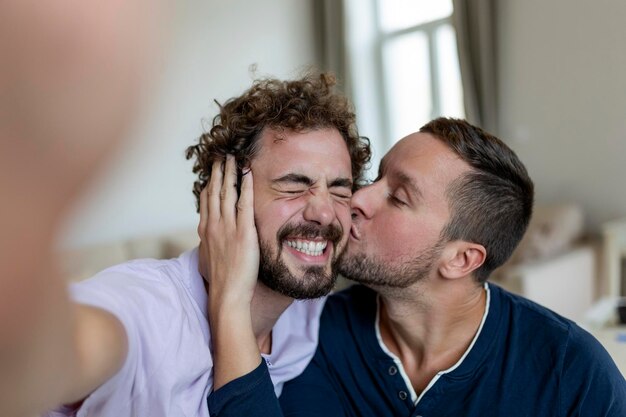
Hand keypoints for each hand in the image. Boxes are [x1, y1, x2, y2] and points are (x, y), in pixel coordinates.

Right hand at [198, 155, 258, 306]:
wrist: (226, 295)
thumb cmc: (220, 281)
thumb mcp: (209, 259)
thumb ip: (210, 245)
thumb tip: (209, 242)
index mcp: (206, 231)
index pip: (206, 201)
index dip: (209, 183)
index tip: (213, 170)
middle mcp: (214, 225)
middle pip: (215, 191)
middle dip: (218, 171)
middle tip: (221, 155)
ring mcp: (228, 227)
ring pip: (227, 192)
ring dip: (230, 172)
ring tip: (233, 157)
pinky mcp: (244, 232)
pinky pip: (245, 203)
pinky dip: (247, 186)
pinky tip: (249, 173)